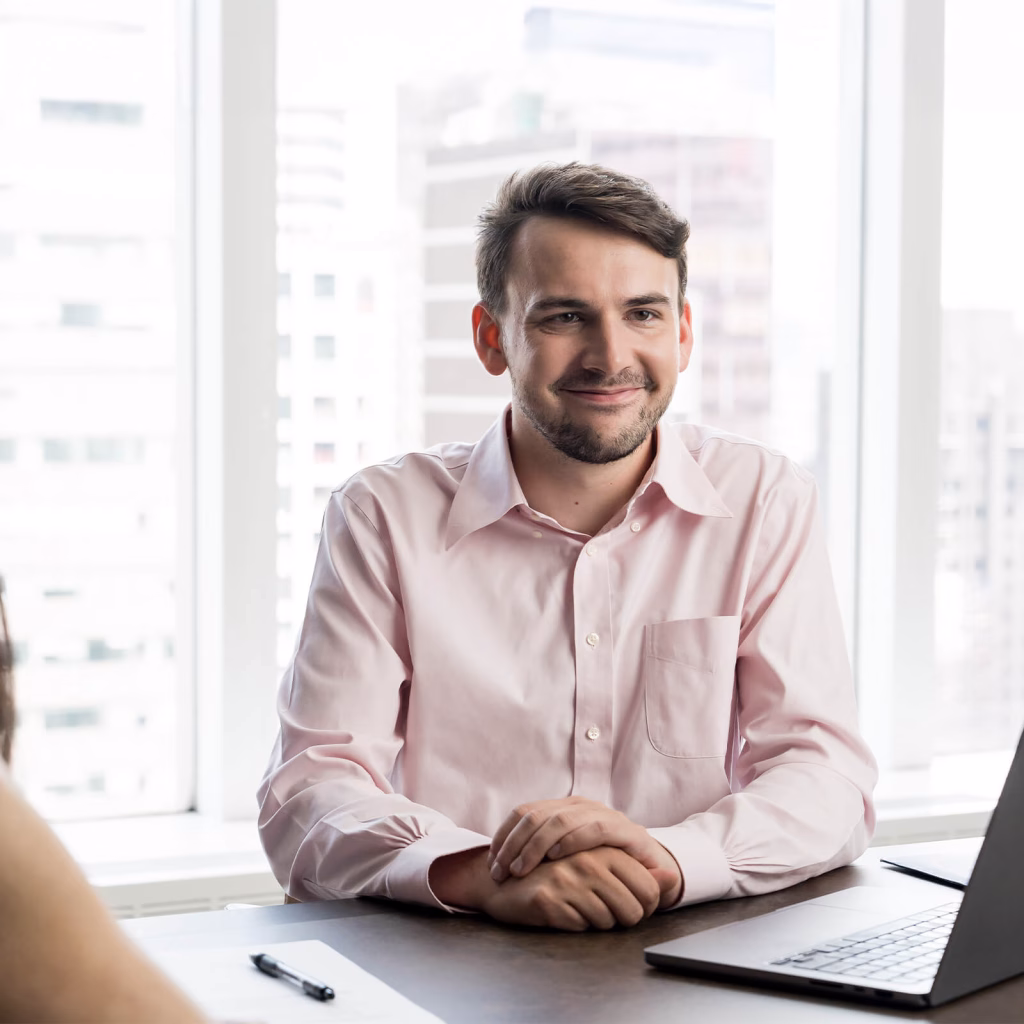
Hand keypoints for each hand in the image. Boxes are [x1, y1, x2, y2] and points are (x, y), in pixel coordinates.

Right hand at [429, 846, 659, 929]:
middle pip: (633, 910)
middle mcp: (589, 859)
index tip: (627, 905)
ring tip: (577, 905)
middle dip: (623, 919)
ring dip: (597, 922)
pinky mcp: (548, 900)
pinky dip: (576, 925)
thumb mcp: (600, 864)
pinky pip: (581, 928)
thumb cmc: (556, 872)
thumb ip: (638, 871)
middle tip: (602, 910)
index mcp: (604, 846)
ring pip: (608, 922)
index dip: (644, 906)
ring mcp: (568, 879)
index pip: (649, 889)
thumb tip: (672, 876)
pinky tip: (561, 910)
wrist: (503, 879)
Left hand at [488, 797, 682, 907]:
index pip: (524, 812)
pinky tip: (556, 857)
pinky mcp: (624, 831)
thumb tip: (500, 858)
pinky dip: (572, 841)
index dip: (504, 835)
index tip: (491, 862)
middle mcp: (581, 806)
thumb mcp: (568, 856)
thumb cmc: (602, 865)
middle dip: (513, 844)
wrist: (652, 871)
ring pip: (560, 820)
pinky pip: (593, 829)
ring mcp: (603, 815)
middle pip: (536, 816)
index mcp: (564, 807)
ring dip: (535, 846)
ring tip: (521, 870)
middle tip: (501, 872)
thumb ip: (541, 851)